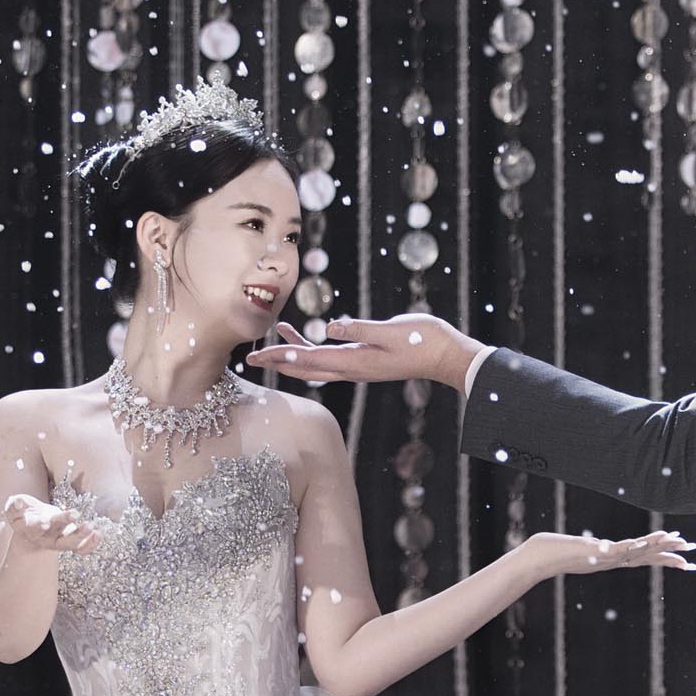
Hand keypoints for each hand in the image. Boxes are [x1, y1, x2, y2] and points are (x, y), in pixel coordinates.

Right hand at [0, 493, 99, 554]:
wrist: (29, 526)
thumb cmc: (22, 513)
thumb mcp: (13, 507)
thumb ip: (14, 505)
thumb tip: (18, 503)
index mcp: (31, 529)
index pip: (36, 527)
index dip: (40, 525)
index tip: (46, 521)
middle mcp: (46, 538)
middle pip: (59, 540)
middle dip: (69, 532)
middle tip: (77, 517)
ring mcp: (59, 540)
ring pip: (72, 544)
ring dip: (83, 536)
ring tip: (92, 525)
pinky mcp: (69, 540)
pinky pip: (82, 548)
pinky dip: (91, 543)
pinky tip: (99, 534)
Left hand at [248, 313, 480, 388]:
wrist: (445, 356)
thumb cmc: (423, 341)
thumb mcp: (391, 331)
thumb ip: (360, 329)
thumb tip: (330, 327)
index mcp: (354, 361)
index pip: (307, 360)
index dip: (279, 357)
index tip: (255, 355)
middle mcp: (351, 368)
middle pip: (304, 368)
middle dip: (276, 362)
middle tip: (249, 356)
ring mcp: (358, 366)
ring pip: (315, 363)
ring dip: (292, 353)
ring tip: (274, 335)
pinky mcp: (365, 359)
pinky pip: (331, 356)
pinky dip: (314, 347)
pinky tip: (310, 333)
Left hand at [519, 527, 695, 578]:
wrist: (537, 559)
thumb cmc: (554, 552)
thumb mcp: (580, 549)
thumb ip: (592, 549)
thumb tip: (597, 547)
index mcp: (612, 559)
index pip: (644, 559)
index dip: (665, 560)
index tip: (685, 562)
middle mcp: (612, 561)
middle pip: (648, 559)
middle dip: (671, 558)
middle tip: (693, 560)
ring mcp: (606, 558)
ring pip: (639, 553)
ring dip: (659, 548)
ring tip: (678, 543)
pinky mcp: (597, 553)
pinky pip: (621, 549)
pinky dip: (636, 545)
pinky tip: (648, 541)